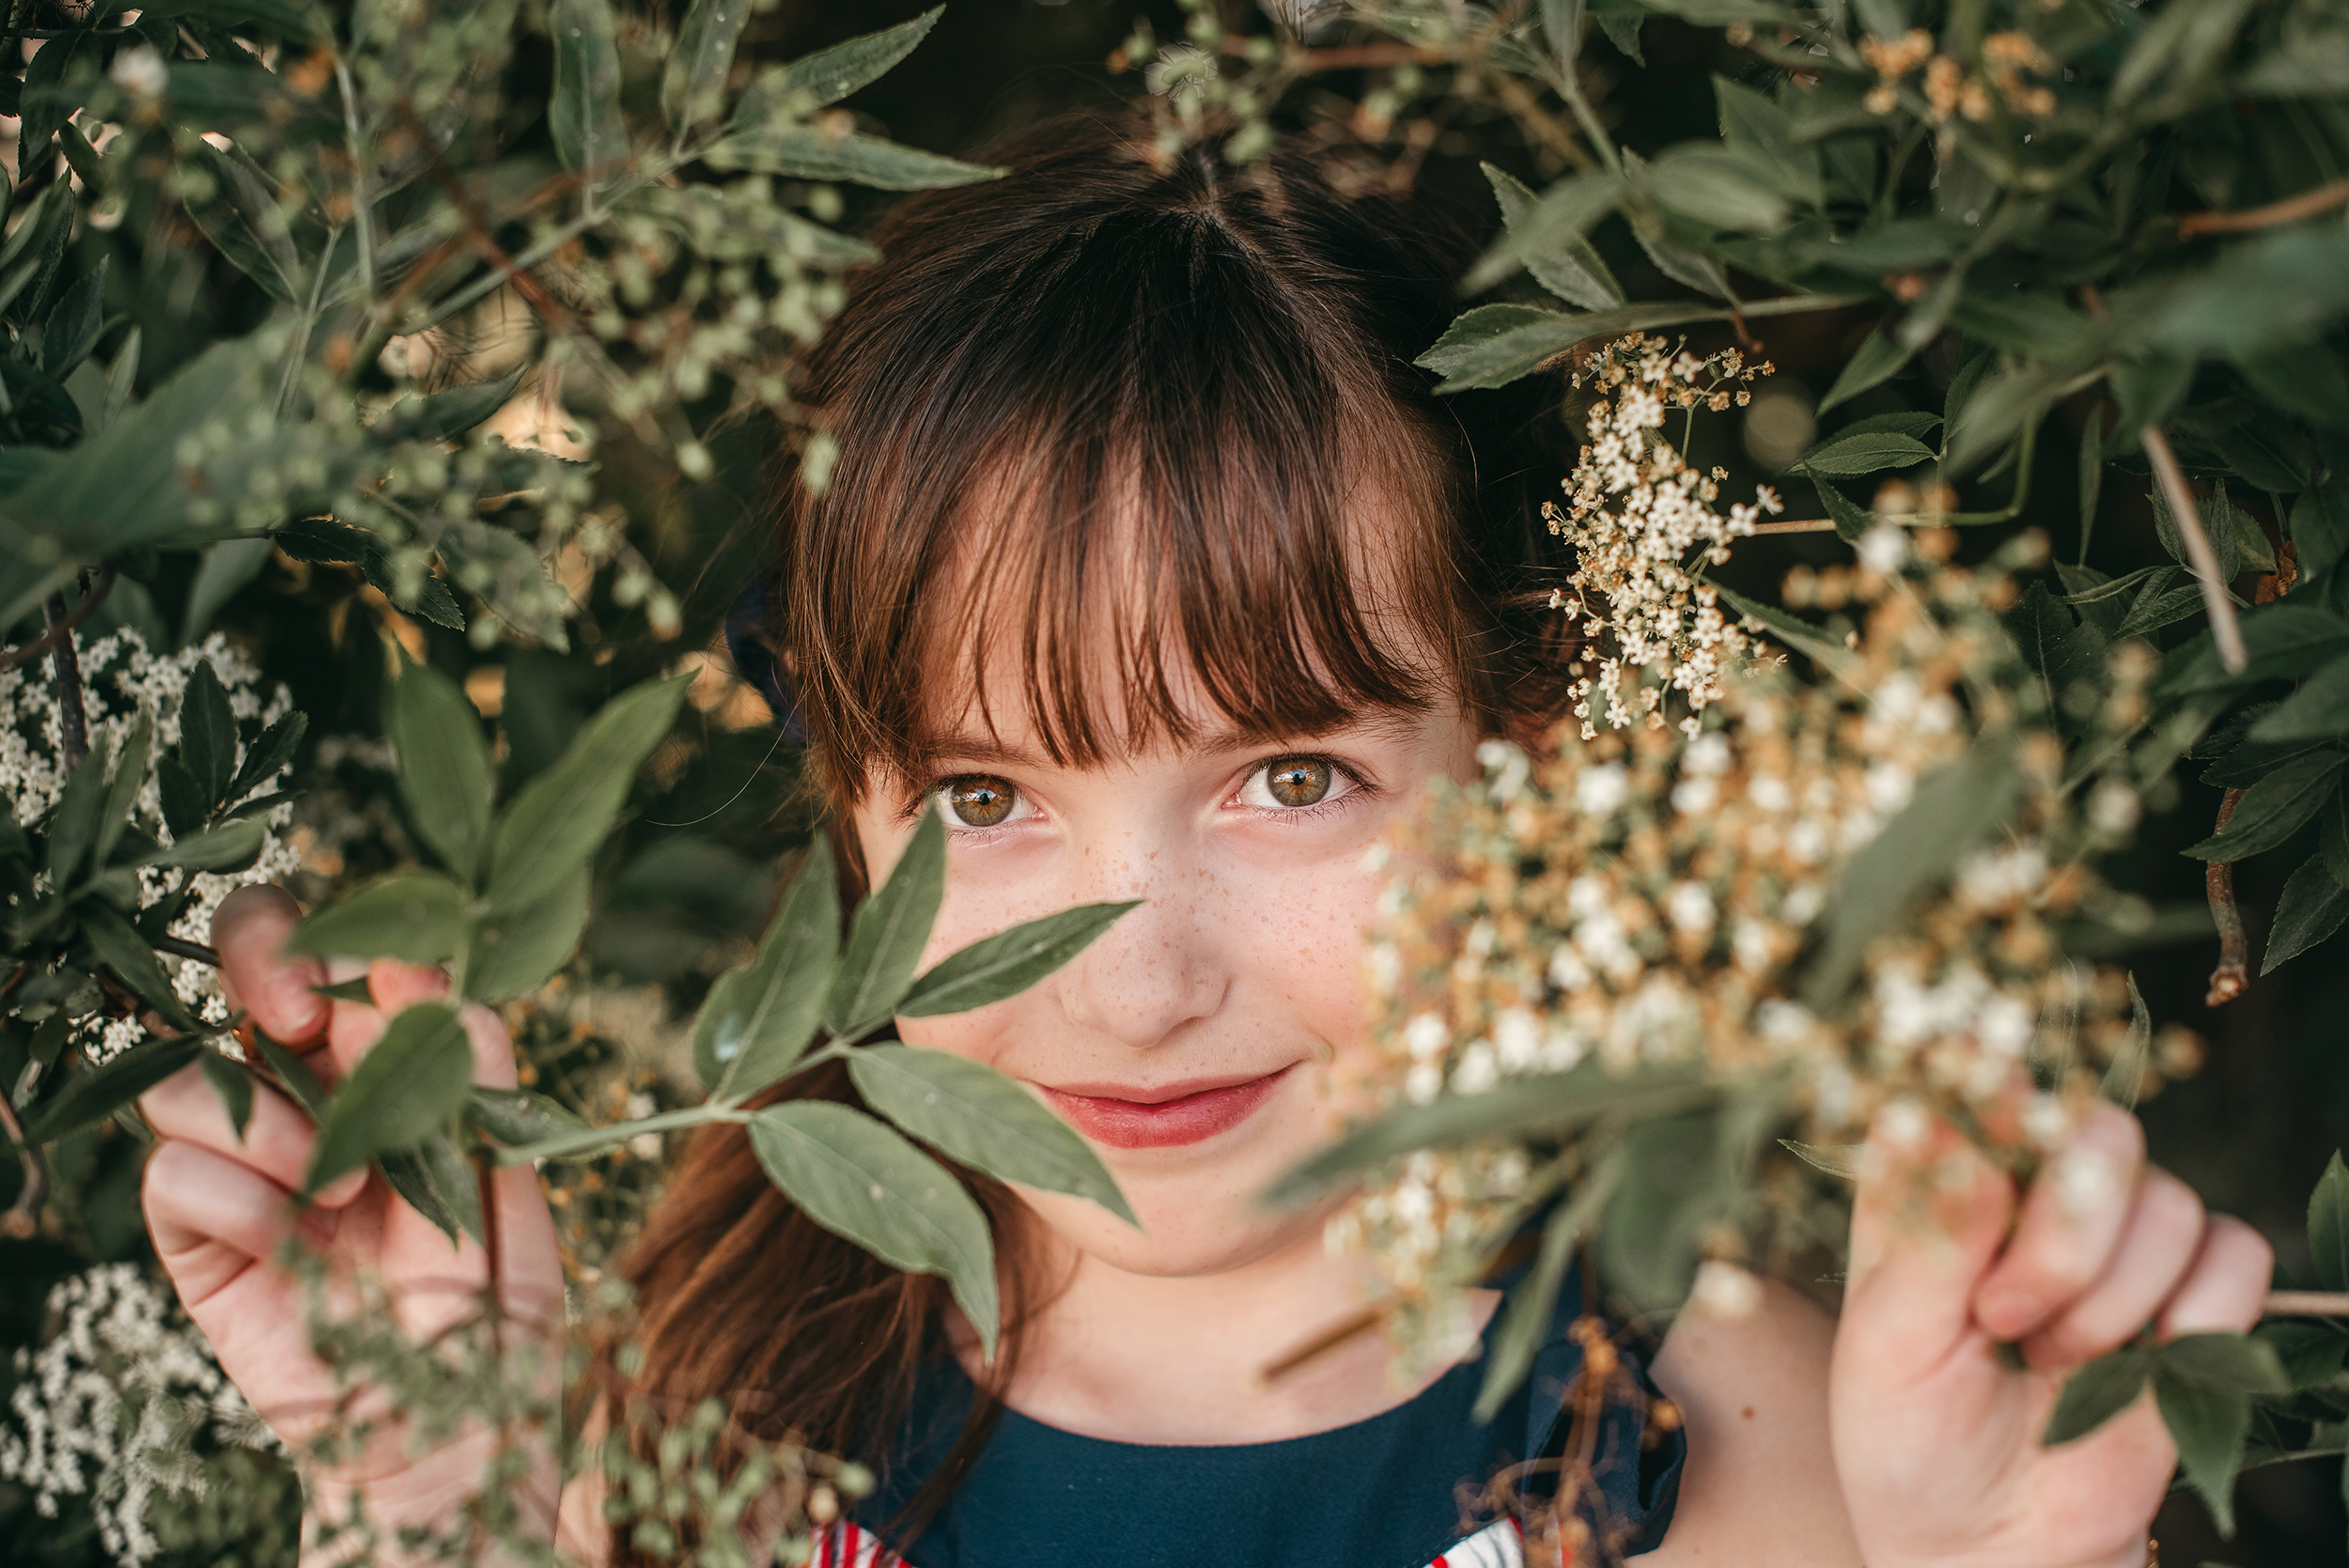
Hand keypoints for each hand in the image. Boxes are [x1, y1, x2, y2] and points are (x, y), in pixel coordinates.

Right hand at [139, 885, 565, 1515]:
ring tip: (344, 1190)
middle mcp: (313, 1095)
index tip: (372, 979)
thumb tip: (424, 972)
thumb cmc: (494, 1310)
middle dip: (263, 963)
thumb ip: (478, 1071)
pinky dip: (235, 1200)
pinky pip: (171, 1172)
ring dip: (270, 1120)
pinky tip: (294, 1243)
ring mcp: (247, 1162)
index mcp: (395, 1065)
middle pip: (246, 968)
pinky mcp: (197, 1235)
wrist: (448, 1435)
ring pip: (192, 1073)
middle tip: (301, 1018)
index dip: (341, 941)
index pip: (348, 954)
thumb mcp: (513, 1178)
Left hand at [1830, 1101, 2271, 1567]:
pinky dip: (2193, 1317)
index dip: (1998, 1103)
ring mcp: (2116, 1239)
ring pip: (2167, 1200)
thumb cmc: (1912, 1435)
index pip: (1979, 1085)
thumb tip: (1975, 1134)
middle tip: (2004, 1315)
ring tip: (2047, 1360)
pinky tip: (2134, 1366)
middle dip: (2064, 1232)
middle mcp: (2032, 1188)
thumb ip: (1930, 1235)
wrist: (1989, 1541)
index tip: (1992, 1155)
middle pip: (2097, 1130)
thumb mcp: (1890, 1342)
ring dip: (2112, 1297)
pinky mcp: (2190, 1296)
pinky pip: (2234, 1255)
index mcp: (1938, 1178)